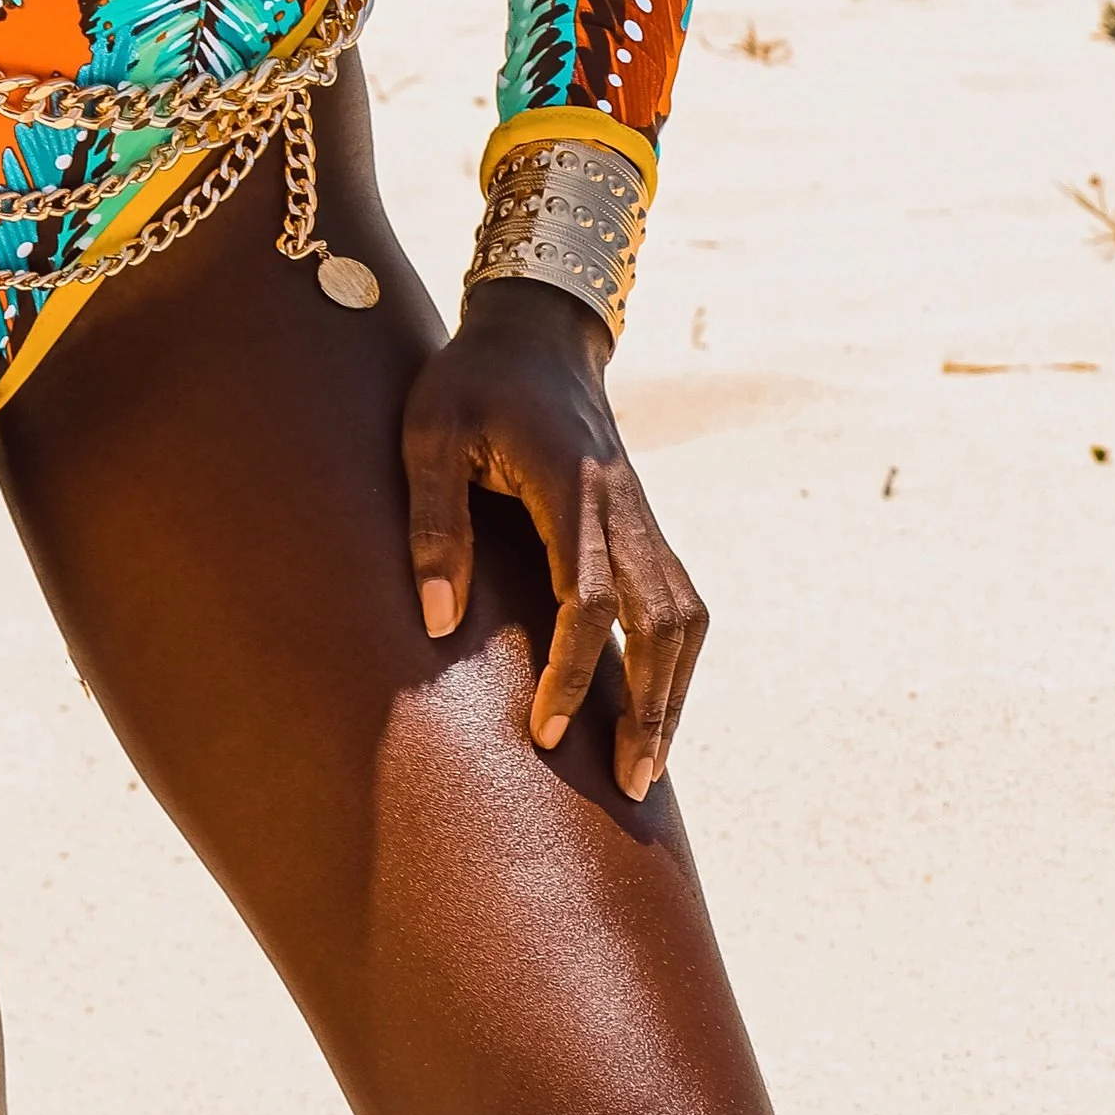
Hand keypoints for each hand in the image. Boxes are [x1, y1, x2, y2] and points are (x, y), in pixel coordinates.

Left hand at [401, 277, 705, 802]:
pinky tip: (652, 707)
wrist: (536, 331)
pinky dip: (674, 660)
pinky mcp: (643, 523)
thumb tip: (438, 624)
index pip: (590, 594)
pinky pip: (678, 600)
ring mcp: (642, 513)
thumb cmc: (470, 380)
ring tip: (647, 765)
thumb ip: (433, 521)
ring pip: (685, 614)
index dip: (574, 668)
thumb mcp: (429, 432)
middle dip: (654, 706)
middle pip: (664, 617)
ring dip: (675, 691)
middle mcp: (622, 503)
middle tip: (628, 784)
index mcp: (569, 481)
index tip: (545, 730)